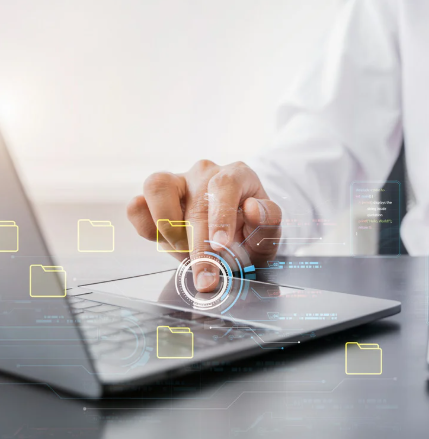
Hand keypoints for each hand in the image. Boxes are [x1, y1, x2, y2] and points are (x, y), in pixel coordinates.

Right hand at [127, 160, 281, 291]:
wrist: (232, 243)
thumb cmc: (252, 235)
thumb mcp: (268, 235)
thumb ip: (269, 222)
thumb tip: (254, 207)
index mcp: (237, 175)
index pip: (225, 185)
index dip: (220, 215)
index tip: (221, 245)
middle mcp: (205, 173)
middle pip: (195, 202)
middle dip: (199, 247)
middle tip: (207, 279)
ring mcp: (177, 182)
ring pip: (157, 187)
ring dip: (168, 228)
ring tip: (186, 253)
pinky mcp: (153, 199)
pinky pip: (137, 206)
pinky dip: (145, 227)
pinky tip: (163, 242)